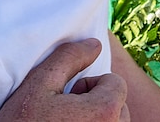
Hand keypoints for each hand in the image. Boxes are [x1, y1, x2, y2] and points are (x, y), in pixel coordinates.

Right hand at [0, 39, 129, 121]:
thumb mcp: (39, 83)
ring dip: (96, 119)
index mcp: (105, 112)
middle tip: (65, 111)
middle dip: (96, 103)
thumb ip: (69, 58)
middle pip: (119, 105)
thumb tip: (94, 45)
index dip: (89, 84)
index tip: (68, 96)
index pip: (116, 83)